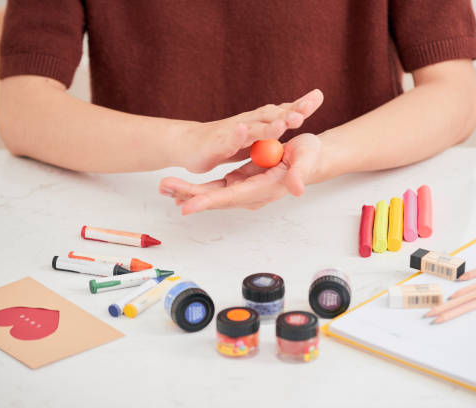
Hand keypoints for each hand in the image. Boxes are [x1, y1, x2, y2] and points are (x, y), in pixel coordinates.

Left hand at [159, 133, 323, 213]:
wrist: (312, 158)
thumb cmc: (311, 157)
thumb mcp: (307, 159)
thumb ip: (301, 174)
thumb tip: (297, 189)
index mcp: (264, 188)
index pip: (232, 197)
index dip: (209, 201)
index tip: (187, 206)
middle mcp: (252, 193)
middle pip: (216, 198)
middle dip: (189, 195)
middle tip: (164, 188)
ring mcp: (245, 188)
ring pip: (213, 194)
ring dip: (188, 192)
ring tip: (164, 186)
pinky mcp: (242, 180)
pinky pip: (216, 188)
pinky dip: (197, 188)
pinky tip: (180, 187)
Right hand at [177, 89, 322, 172]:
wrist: (189, 143)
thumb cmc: (224, 140)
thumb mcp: (254, 137)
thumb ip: (274, 129)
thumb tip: (296, 116)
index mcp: (258, 122)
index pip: (282, 111)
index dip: (299, 105)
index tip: (317, 96)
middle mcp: (247, 122)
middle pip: (271, 115)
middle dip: (288, 112)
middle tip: (306, 110)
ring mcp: (233, 132)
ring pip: (253, 128)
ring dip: (267, 126)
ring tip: (283, 123)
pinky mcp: (218, 143)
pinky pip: (228, 139)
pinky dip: (235, 135)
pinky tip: (243, 130)